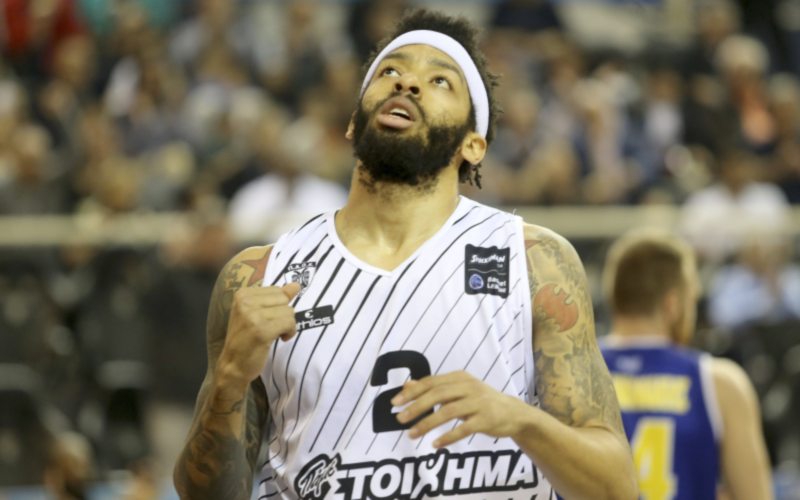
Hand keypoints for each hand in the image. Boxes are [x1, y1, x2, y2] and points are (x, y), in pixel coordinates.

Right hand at [217, 282, 300, 386]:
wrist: (233, 366)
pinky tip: (280, 339)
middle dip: (284, 315)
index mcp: (242, 294)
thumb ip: (276, 297)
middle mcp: (245, 302)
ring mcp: (253, 316)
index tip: (268, 319)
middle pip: (284, 299)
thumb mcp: (256, 313)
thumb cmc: (247, 339)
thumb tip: (296, 285)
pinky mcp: (262, 330)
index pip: (277, 290)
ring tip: (274, 334)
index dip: (279, 307)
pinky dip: (290, 332)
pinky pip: (289, 323)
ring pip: (289, 311)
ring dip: (287, 325)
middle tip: (272, 328)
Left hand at [392, 371, 530, 447]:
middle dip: (416, 407)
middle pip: (437, 395)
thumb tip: (408, 385)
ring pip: (448, 412)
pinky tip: (435, 444)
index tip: (394, 403)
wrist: (513, 413)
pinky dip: (448, 437)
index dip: (412, 392)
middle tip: (399, 419)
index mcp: (459, 377)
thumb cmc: (480, 401)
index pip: (431, 382)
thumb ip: (435, 387)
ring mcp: (479, 402)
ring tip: (412, 434)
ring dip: (427, 423)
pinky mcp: (486, 419)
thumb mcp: (459, 390)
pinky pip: (464, 429)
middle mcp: (469, 387)